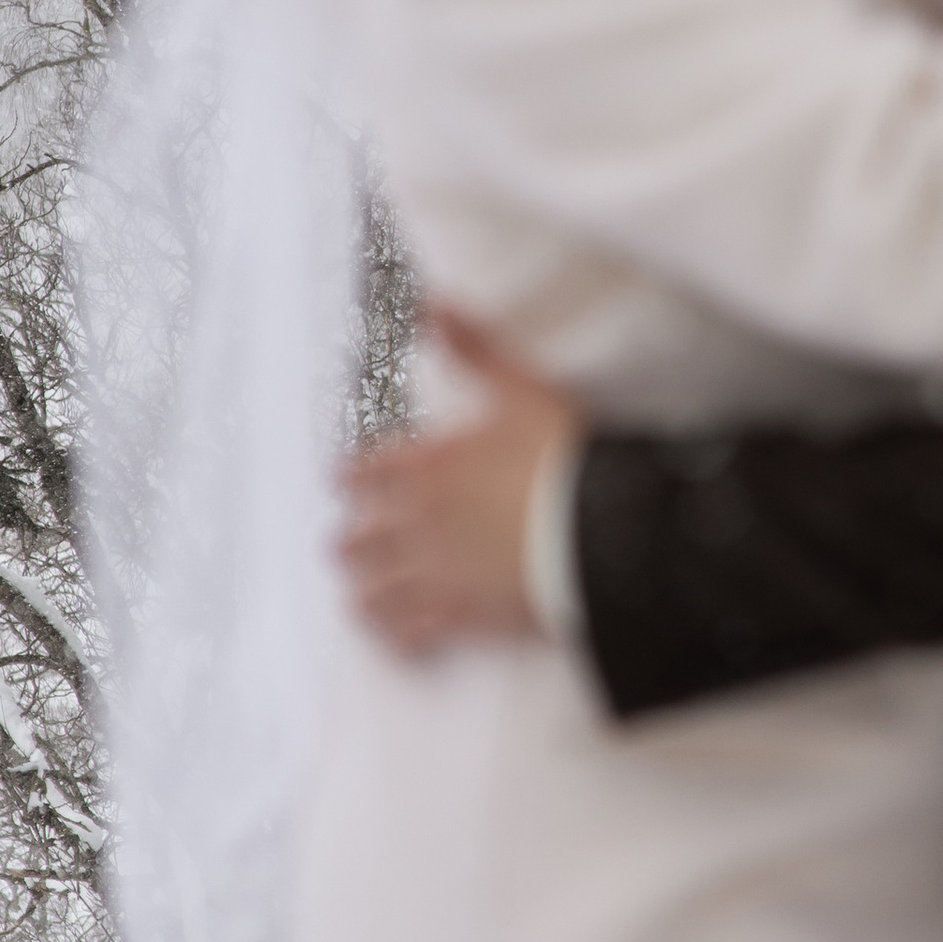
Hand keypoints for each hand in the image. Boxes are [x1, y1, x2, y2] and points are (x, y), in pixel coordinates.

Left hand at [336, 309, 578, 658]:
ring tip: (358, 595)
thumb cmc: (564, 460)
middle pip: (357, 539)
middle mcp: (417, 524)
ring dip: (363, 590)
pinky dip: (397, 635)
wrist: (603, 534)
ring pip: (374, 590)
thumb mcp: (523, 390)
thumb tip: (435, 303)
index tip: (339, 481)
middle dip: (348, 541)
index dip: (348, 477)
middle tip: (343, 545)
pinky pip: (411, 632)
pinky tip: (396, 638)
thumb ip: (475, 349)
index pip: (363, 473)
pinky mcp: (460, 616)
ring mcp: (435, 574)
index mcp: (426, 467)